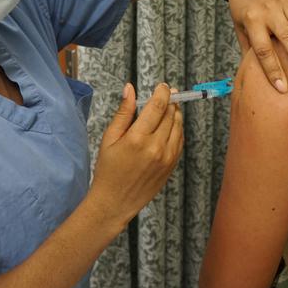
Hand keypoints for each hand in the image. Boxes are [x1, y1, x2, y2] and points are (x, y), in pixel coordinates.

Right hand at [87, 83, 183, 229]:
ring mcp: (167, 157)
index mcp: (137, 138)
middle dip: (170, 101)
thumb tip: (130, 88)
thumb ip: (123, 112)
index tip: (163, 85)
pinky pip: (180, 140)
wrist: (115, 202)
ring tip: (168, 108)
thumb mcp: (110, 138)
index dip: (162, 92)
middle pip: (170, 114)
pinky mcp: (171, 165)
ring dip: (175, 114)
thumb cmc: (108, 170)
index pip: (157, 106)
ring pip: (178, 126)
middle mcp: (156, 147)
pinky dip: (177, 129)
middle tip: (167, 93)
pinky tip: (169, 126)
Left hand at [220, 0, 287, 92]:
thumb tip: (252, 76)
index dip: (272, 70)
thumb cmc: (242, 6)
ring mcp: (284, 2)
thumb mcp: (239, 28)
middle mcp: (269, 11)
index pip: (263, 50)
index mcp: (252, 21)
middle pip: (286, 37)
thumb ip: (248, 49)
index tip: (282, 88)